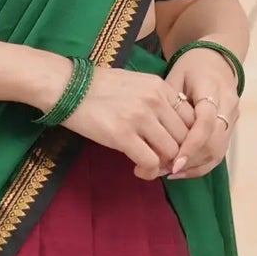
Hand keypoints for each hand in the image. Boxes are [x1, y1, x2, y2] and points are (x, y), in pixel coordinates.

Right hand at [61, 65, 194, 178]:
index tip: (173, 147)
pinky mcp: (122, 134)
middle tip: (162, 162)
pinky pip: (150, 161)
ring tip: (148, 166)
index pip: (191, 118)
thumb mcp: (135, 84)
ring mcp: (140, 117)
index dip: (187, 138)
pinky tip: (137, 169)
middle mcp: (155, 100)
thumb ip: (155, 101)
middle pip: (184, 137)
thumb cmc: (97, 86)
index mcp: (159, 86)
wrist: (65, 85)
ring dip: (163, 165)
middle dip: (177, 155)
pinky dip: (148, 171)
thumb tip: (170, 129)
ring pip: (170, 151)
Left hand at [161, 48, 237, 177]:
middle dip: (190, 160)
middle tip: (165, 170)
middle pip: (214, 143)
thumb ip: (168, 105)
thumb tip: (152, 137)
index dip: (191, 145)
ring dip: (194, 165)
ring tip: (169, 172)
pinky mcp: (231, 127)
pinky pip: (219, 152)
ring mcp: (233, 117)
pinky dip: (200, 164)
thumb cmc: (190, 68)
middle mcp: (228, 105)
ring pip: (218, 151)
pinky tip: (181, 170)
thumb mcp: (174, 78)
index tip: (174, 162)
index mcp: (213, 88)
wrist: (216, 60)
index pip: (206, 122)